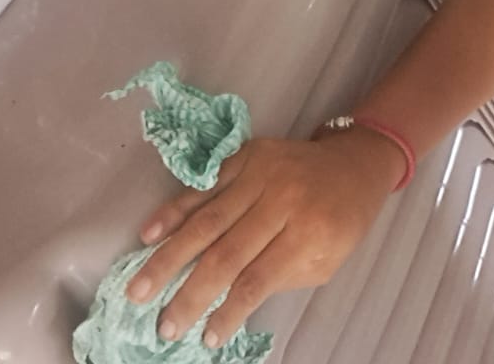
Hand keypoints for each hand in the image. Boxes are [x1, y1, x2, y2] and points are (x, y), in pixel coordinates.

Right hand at [125, 129, 403, 346]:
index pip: (258, 279)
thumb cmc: (342, 220)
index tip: (204, 338)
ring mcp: (261, 174)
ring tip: (138, 288)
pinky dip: (173, 211)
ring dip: (168, 258)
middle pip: (226, 254)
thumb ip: (280, 278)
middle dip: (190, 294)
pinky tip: (149, 234)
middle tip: (162, 325)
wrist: (355, 162)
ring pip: (206, 221)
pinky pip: (204, 186)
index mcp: (309, 233)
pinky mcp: (246, 156)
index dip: (228, 311)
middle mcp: (283, 201)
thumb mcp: (327, 260)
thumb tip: (227, 301)